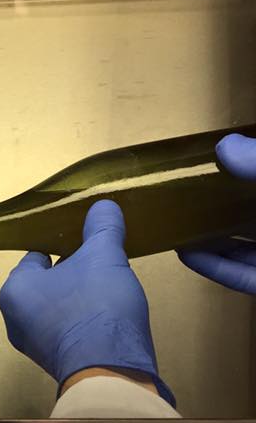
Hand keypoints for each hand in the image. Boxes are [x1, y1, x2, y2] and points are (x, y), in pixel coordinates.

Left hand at [0, 199, 174, 404]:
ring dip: (81, 296)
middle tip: (101, 261)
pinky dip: (87, 320)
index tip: (84, 239)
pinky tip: (109, 312)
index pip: (35, 256)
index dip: (62, 244)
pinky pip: (71, 330)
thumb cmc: (95, 308)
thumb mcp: (103, 255)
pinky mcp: (59, 362)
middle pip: (48, 283)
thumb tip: (104, 205)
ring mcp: (36, 346)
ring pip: (60, 307)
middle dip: (73, 271)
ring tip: (109, 285)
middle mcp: (16, 321)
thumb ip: (102, 227)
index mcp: (13, 292)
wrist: (111, 371)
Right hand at [178, 133, 255, 292]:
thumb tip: (224, 145)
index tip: (205, 167)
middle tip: (181, 204)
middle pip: (247, 218)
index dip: (235, 175)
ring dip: (208, 242)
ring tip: (176, 231)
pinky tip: (187, 256)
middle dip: (215, 212)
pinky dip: (215, 268)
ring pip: (241, 249)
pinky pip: (241, 277)